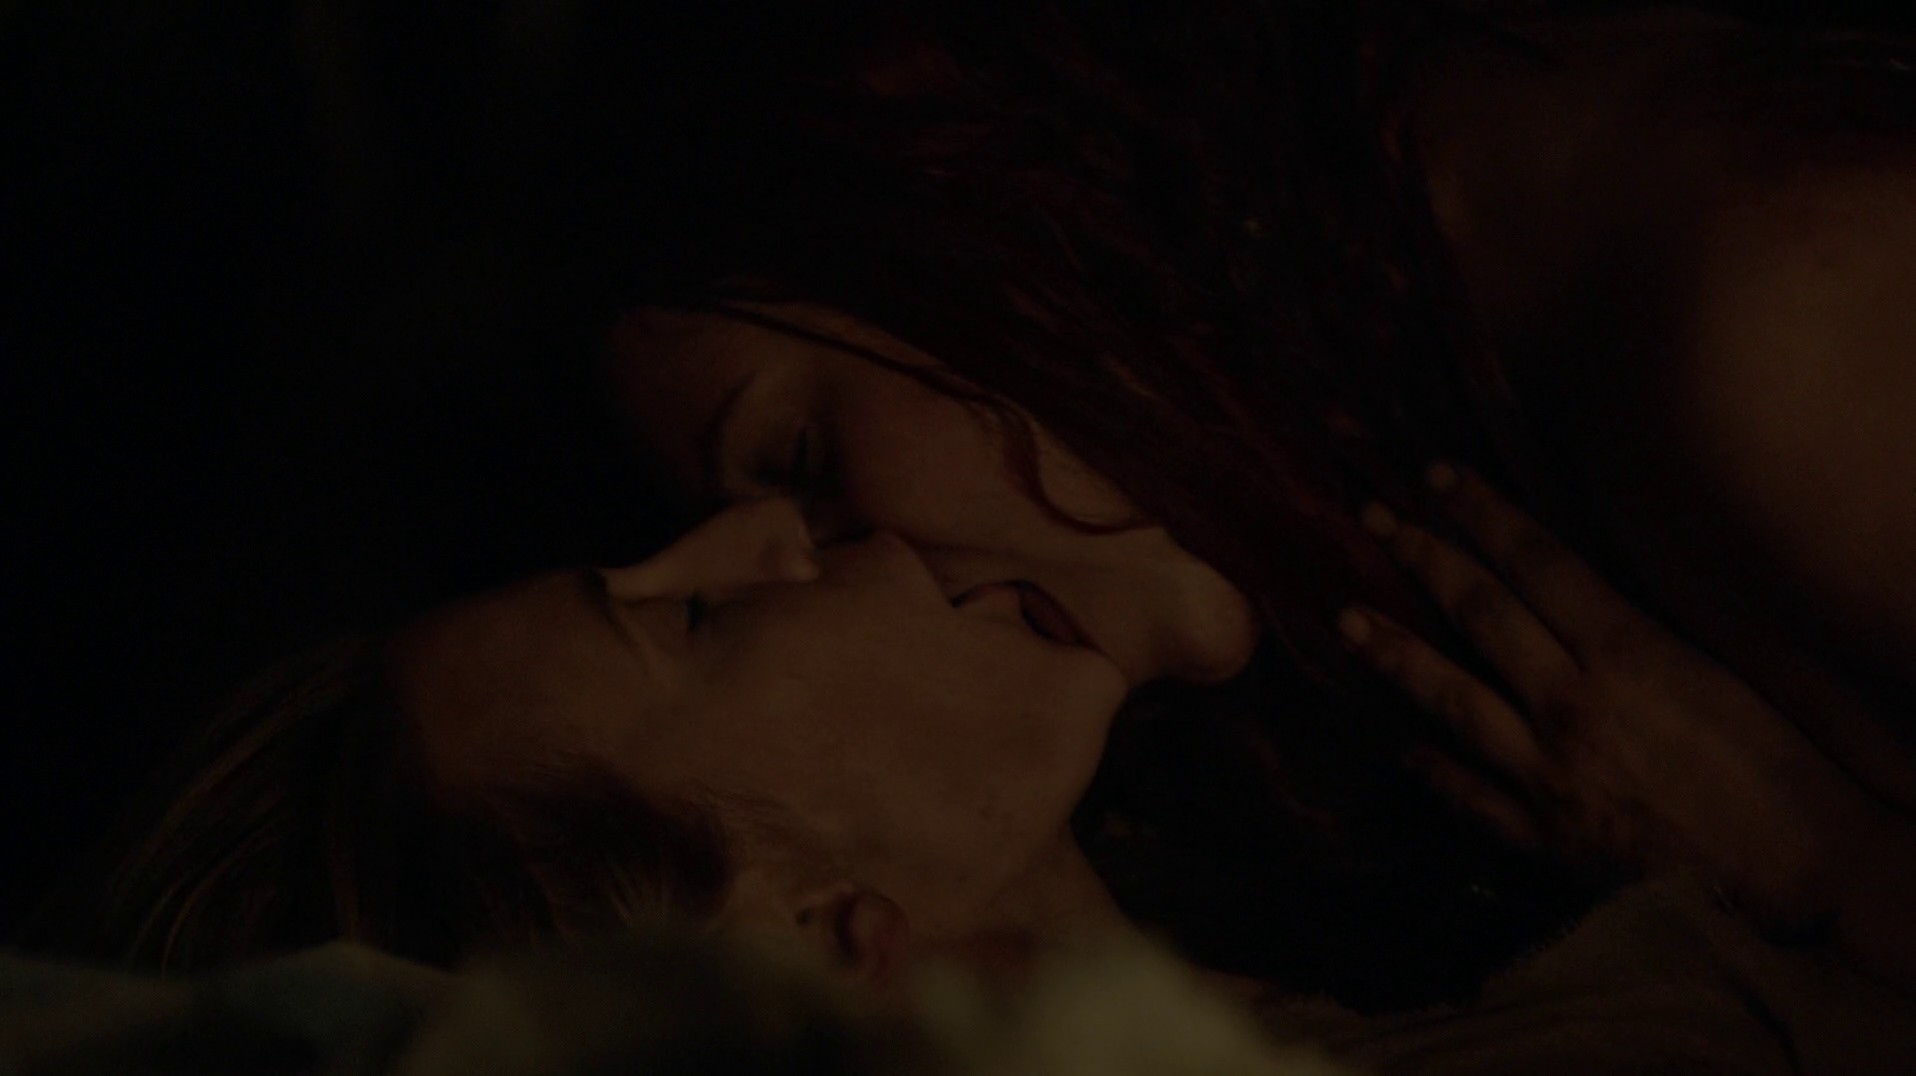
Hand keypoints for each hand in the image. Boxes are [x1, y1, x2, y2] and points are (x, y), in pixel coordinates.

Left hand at [1339, 463, 1875, 928]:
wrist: (1804, 883)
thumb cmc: (1784, 772)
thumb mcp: (1713, 673)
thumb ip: (1635, 637)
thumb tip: (1578, 600)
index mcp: (1625, 652)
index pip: (1535, 562)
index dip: (1482, 512)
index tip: (1436, 476)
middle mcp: (1570, 703)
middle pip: (1480, 615)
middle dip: (1424, 559)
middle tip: (1371, 520)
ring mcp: (1546, 771)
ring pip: (1453, 698)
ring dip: (1396, 655)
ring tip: (1346, 621)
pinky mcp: (1543, 836)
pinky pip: (1470, 796)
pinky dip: (1433, 769)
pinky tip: (1401, 749)